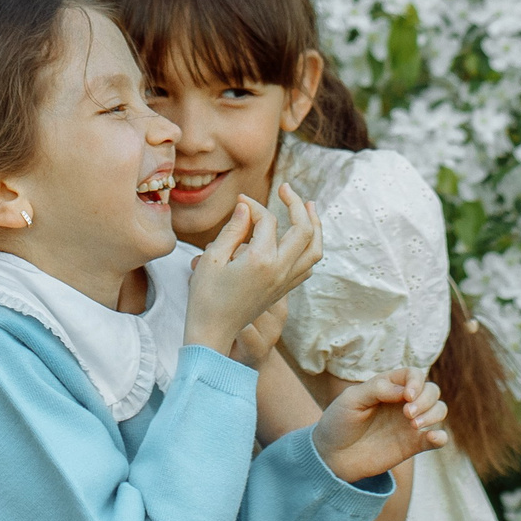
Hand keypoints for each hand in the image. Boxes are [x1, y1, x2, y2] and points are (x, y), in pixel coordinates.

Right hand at [185, 185, 320, 355]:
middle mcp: (280, 270)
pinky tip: (302, 238)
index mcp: (261, 260)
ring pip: (315, 249)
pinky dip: (310, 247)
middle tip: (285, 188)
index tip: (239, 202)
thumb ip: (232, 230)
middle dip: (296, 204)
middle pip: (303, 230)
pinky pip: (308, 266)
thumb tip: (246, 207)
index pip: (267, 220)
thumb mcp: (212, 259)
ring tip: (309, 207)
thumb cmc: (205, 297)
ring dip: (315, 225)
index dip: (253, 206)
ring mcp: (285, 282)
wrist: (212, 333)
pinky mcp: (284, 291)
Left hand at [311, 369, 449, 485]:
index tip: (407, 396)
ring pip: (439, 410)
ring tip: (414, 424)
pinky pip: (437, 439)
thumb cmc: (339, 422)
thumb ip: (377, 389)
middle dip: (425, 399)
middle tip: (407, 414)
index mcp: (388, 387)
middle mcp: (403, 403)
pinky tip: (433, 437)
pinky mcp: (412, 445)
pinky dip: (441, 437)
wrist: (332, 456)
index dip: (416, 382)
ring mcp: (409, 423)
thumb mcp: (351, 400)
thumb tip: (405, 391)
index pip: (414, 375)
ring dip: (433, 414)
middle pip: (432, 391)